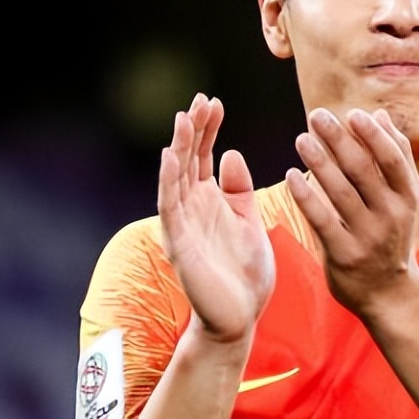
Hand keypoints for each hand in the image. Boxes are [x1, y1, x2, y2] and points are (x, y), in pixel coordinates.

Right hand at [158, 93, 275, 343]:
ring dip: (178, 148)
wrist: (240, 318)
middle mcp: (191, 209)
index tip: (214, 101)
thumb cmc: (244, 273)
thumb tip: (231, 153)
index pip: (203, 156)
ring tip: (183, 119)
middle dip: (193, 130)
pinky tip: (171, 158)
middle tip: (200, 100)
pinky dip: (169, 182)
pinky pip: (171, 209)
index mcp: (209, 201)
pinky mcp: (180, 245)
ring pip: (175, 179)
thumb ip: (238, 190)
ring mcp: (183, 226)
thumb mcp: (249, 221)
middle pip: (187, 160)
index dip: (208, 129)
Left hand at [285, 107, 418, 317]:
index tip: (351, 113)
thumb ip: (397, 156)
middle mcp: (391, 215)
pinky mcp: (344, 255)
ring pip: (341, 192)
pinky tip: (291, 175)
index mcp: (408, 197)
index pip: (392, 158)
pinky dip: (306, 196)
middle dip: (339, 140)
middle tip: (317, 115)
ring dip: (320, 162)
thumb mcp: (406, 199)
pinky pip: (322, 221)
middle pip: (363, 170)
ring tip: (301, 139)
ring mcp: (368, 236)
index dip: (372, 134)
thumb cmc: (392, 236)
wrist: (389, 293)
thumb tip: (382, 115)